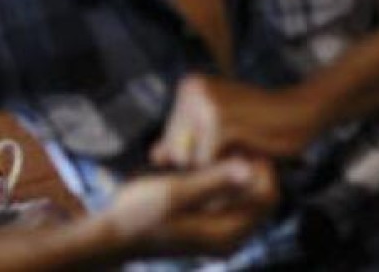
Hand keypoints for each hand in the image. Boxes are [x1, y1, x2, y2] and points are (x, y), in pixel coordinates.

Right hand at [108, 158, 277, 257]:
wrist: (112, 235)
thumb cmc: (139, 214)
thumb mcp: (176, 192)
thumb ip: (213, 180)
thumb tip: (249, 169)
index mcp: (227, 233)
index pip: (266, 196)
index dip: (259, 166)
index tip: (239, 141)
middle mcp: (228, 237)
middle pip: (257, 196)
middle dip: (245, 168)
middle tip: (223, 142)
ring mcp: (216, 234)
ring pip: (240, 197)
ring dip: (229, 173)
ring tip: (207, 151)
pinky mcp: (204, 227)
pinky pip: (224, 201)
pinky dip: (216, 182)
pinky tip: (195, 166)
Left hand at [150, 75, 319, 168]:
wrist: (302, 111)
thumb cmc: (260, 121)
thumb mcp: (218, 127)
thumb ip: (184, 140)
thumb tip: (154, 157)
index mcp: (188, 87)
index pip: (170, 139)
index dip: (194, 155)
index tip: (222, 148)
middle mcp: (192, 91)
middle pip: (177, 150)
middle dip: (203, 162)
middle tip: (234, 153)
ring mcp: (206, 105)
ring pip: (191, 159)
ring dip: (217, 166)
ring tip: (240, 152)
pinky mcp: (221, 123)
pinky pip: (208, 162)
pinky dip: (227, 168)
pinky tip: (247, 155)